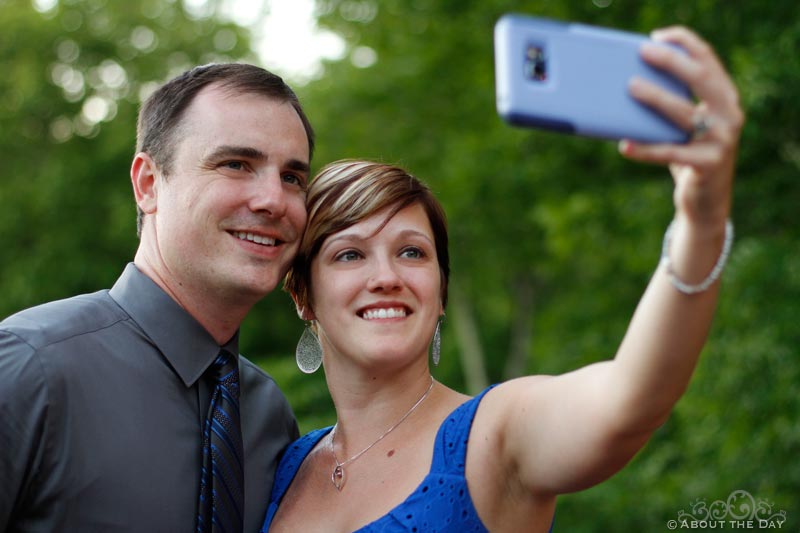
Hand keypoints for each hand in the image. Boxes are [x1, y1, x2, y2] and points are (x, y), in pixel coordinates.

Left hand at [619, 26, 744, 227]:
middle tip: (643, 51)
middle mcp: (729, 115)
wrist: (706, 203)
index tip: (657, 37)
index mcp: (724, 98)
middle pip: (701, 78)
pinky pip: (671, 153)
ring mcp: (721, 140)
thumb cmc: (688, 157)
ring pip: (684, 113)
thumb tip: (626, 85)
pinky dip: (646, 149)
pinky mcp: (707, 165)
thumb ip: (671, 106)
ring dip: (656, 98)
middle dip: (671, 61)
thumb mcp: (684, 127)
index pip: (707, 61)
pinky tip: (625, 145)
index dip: (684, 43)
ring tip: (631, 87)